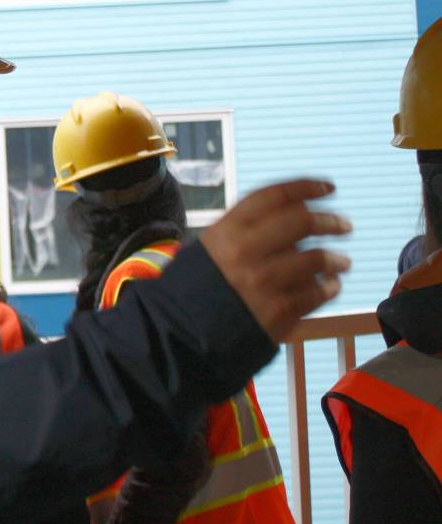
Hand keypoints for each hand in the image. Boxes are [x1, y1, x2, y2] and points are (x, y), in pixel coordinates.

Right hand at [200, 179, 350, 341]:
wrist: (180, 335)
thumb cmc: (193, 291)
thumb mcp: (206, 250)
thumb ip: (240, 233)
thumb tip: (286, 220)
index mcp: (226, 231)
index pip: (274, 196)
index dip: (306, 187)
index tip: (327, 188)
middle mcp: (246, 251)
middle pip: (302, 222)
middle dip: (330, 220)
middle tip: (343, 225)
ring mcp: (263, 282)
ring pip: (316, 259)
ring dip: (335, 259)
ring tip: (341, 262)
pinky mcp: (276, 312)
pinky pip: (315, 294)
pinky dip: (328, 287)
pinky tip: (330, 286)